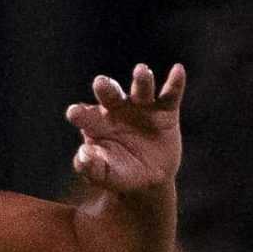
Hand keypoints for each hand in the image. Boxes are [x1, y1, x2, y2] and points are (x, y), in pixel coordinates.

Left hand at [66, 62, 185, 192]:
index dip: (80, 113)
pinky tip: (178, 70)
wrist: (149, 181)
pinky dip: (175, 82)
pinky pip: (170, 94)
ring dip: (142, 80)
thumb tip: (83, 154)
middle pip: (111, 94)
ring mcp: (141, 108)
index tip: (74, 113)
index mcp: (96, 124)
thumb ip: (91, 167)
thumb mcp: (104, 176)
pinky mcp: (165, 111)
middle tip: (101, 83)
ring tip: (141, 70)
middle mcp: (117, 110)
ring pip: (141, 89)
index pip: (85, 115)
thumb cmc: (119, 175)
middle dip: (106, 88)